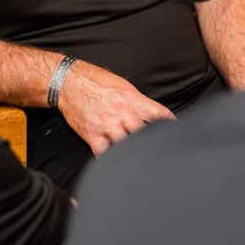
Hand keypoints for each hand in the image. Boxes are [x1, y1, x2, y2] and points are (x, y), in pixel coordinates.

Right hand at [56, 60, 174, 155]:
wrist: (68, 82)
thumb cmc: (95, 81)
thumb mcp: (121, 85)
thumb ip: (136, 101)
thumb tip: (151, 114)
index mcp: (131, 98)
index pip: (157, 113)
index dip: (169, 124)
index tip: (176, 133)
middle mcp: (121, 112)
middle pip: (143, 133)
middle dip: (152, 142)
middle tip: (160, 152)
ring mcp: (106, 125)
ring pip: (126, 145)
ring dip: (133, 152)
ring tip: (142, 162)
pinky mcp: (92, 134)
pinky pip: (104, 153)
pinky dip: (111, 159)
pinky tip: (117, 164)